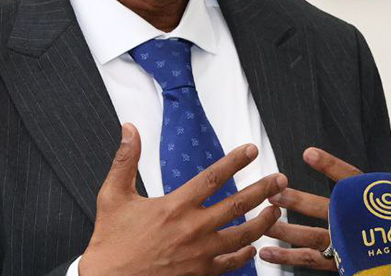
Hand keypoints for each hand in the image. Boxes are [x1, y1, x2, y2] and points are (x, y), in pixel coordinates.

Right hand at [79, 123, 286, 275]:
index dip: (235, 161)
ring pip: (242, 235)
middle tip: (280, 179)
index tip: (251, 148)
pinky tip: (252, 247)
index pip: (213, 177)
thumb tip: (129, 129)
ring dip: (264, 222)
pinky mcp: (200, 275)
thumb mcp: (112, 196)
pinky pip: (230, 264)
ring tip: (277, 210)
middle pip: (237, 205)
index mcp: (174, 206)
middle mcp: (192, 229)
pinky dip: (245, 254)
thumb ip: (125, 160)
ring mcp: (199, 254)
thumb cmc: (110, 243)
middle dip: (263, 189)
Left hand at [259, 115, 390, 271]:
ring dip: (287, 230)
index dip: (330, 166)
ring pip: (312, 237)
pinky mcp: (340, 261)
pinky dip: (288, 258)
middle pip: (324, 209)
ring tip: (265, 220)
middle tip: (274, 190)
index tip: (308, 153)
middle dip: (298, 201)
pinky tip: (267, 252)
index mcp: (370, 198)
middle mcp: (355, 221)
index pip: (349, 178)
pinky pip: (311, 260)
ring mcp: (346, 243)